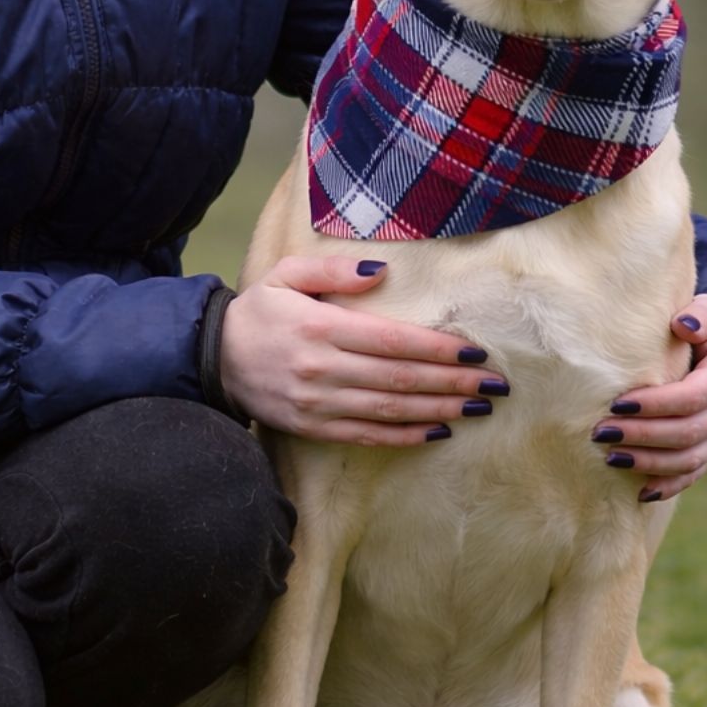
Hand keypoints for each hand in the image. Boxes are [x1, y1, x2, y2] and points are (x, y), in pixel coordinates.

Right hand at [221, 256, 507, 445]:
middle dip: (452, 382)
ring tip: (477, 409)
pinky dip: (405, 436)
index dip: (439, 348)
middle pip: (400, 378)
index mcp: (321, 328)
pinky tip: (437, 432)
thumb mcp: (287, 275)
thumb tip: (382, 271)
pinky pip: (367, 435)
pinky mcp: (313, 427)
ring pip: (390, 410)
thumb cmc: (259, 311)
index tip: (476, 352)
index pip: (393, 341)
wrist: (212, 358)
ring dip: (438, 410)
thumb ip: (334, 271)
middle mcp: (323, 369)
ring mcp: (319, 404)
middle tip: (495, 385)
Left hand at [592, 297, 706, 502]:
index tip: (618, 404)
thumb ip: (702, 313)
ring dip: (648, 463)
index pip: (691, 397)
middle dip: (642, 436)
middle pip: (686, 433)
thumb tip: (683, 325)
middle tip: (601, 432)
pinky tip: (638, 491)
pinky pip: (693, 475)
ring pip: (688, 460)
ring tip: (609, 457)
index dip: (655, 405)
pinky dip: (667, 486)